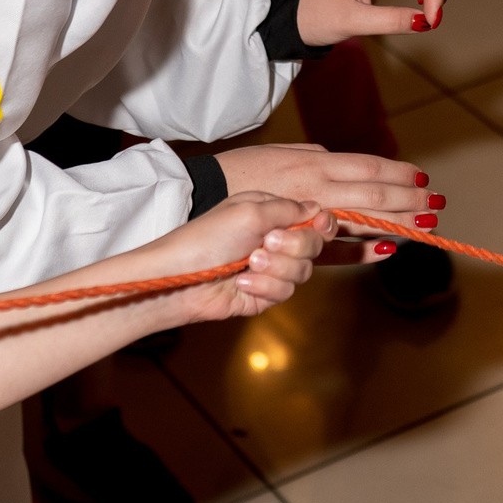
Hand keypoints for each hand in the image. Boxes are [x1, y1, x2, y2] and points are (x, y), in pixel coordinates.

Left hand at [132, 191, 335, 317]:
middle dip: (294, 246)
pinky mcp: (264, 294)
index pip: (313, 218)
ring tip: (248, 264)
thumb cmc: (207, 238)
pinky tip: (241, 282)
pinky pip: (285, 292)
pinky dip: (264, 287)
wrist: (180, 279)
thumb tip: (317, 208)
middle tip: (266, 243)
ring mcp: (270, 268)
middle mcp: (274, 240)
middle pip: (314, 246)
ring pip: (302, 271)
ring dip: (275, 267)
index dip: (323, 224)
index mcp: (271, 214)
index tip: (321, 225)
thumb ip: (288, 209)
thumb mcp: (249, 211)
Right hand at [218, 142, 441, 261]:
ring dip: (397, 225)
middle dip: (410, 201)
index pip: (370, 169)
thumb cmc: (243, 170)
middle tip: (436, 205)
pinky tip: (389, 250)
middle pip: (374, 197)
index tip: (424, 179)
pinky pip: (338, 252)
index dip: (401, 175)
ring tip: (425, 227)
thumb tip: (343, 162)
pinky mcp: (298, 245)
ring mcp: (309, 220)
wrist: (202, 198)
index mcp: (315, 165)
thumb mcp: (282, 153)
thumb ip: (316, 158)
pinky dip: (365, 251)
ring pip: (362, 224)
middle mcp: (317, 191)